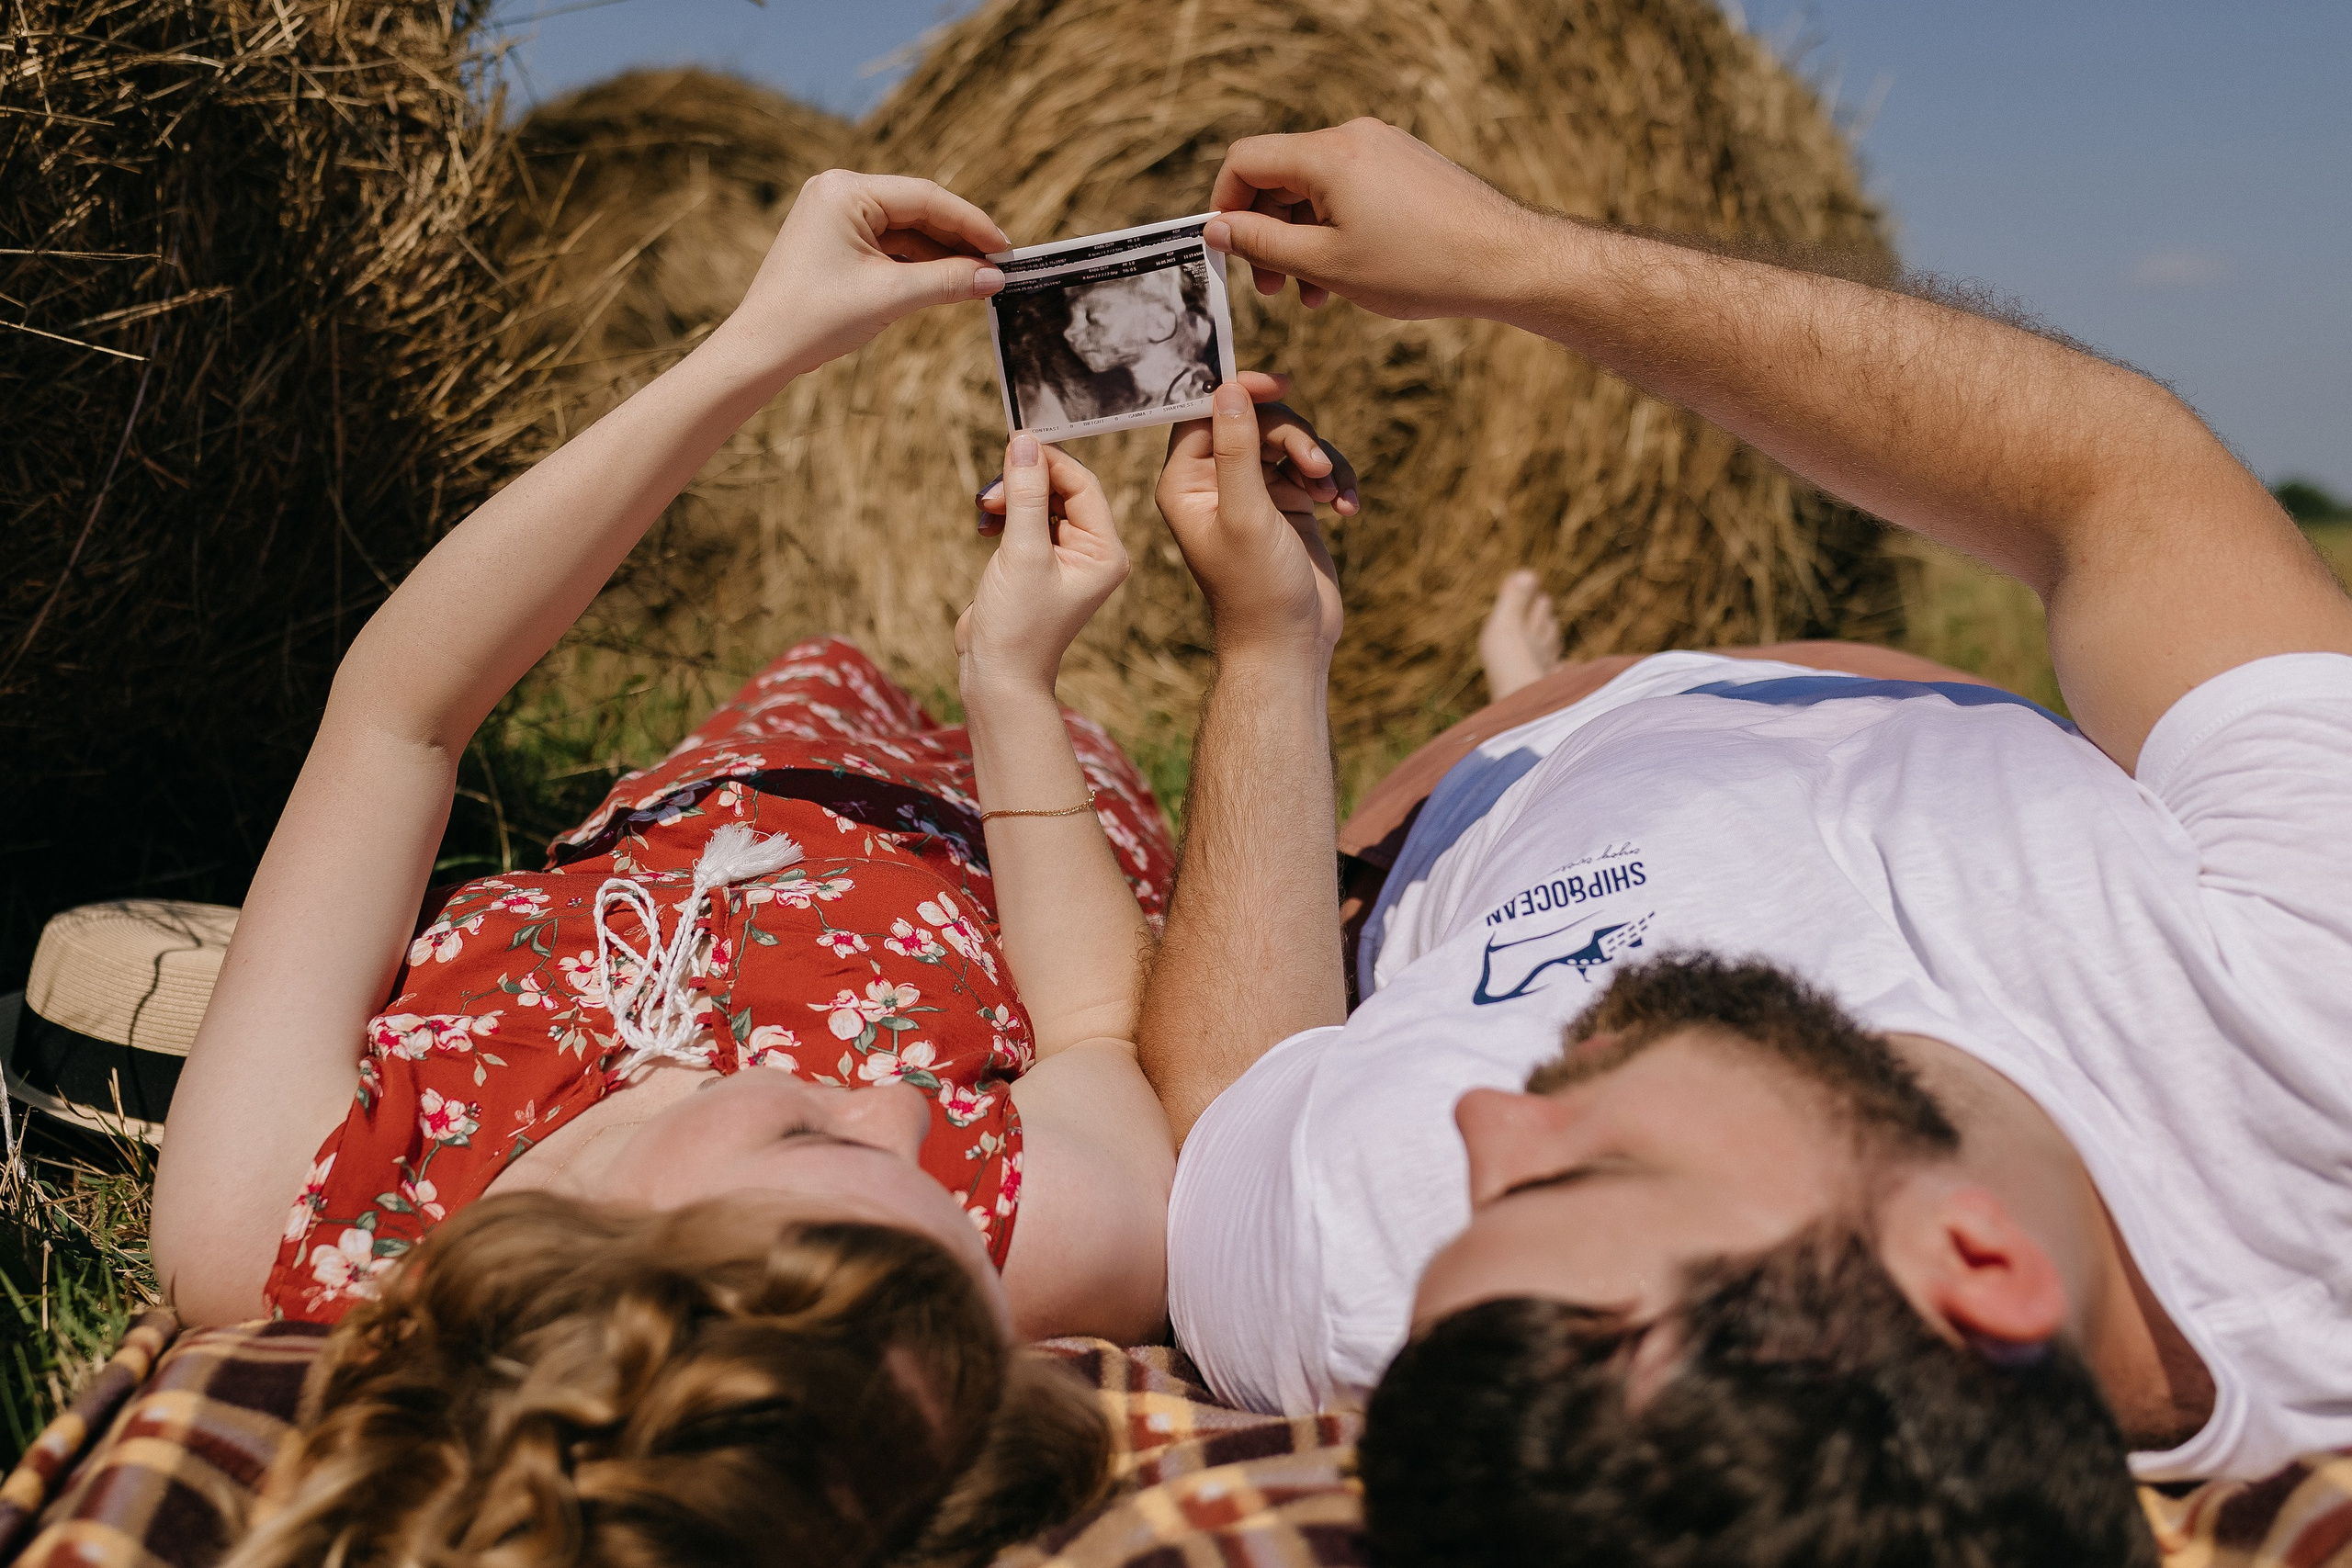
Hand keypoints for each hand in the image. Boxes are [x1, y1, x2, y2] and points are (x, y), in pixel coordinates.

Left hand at [721, 170, 1006, 379]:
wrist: (762, 350)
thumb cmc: (816, 318)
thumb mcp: (891, 297)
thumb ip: (948, 282)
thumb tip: (995, 278)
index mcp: (846, 191)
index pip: (925, 198)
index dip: (971, 223)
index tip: (1005, 248)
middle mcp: (838, 193)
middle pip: (917, 210)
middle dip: (959, 240)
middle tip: (1000, 265)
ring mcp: (834, 216)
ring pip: (905, 231)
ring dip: (941, 255)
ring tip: (980, 278)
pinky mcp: (834, 241)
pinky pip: (888, 246)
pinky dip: (917, 264)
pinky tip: (946, 281)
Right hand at [957, 435, 1129, 694]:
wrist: (997, 675)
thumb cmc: (1017, 624)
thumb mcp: (1022, 552)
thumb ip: (1025, 494)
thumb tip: (1024, 442)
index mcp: (1105, 551)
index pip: (1083, 485)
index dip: (1048, 461)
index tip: (1011, 446)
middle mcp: (1093, 552)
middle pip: (1062, 490)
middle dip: (1024, 483)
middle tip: (989, 492)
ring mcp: (1066, 559)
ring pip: (1042, 503)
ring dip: (1010, 499)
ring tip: (984, 511)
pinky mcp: (1040, 564)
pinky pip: (1028, 521)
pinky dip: (1005, 516)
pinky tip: (985, 527)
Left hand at [1156, 384, 1353, 659]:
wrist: (1289, 644)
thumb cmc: (1257, 588)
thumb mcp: (1246, 512)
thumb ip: (1237, 448)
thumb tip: (1230, 388)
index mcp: (1187, 482)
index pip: (1206, 412)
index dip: (1242, 392)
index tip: (1281, 385)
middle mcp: (1216, 483)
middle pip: (1256, 420)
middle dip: (1293, 436)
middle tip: (1315, 466)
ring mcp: (1256, 492)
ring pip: (1291, 441)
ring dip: (1320, 459)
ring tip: (1333, 495)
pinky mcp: (1290, 505)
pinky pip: (1315, 468)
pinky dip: (1336, 481)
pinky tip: (1347, 508)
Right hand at [1205, 118, 1534, 321]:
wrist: (1504, 260)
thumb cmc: (1418, 266)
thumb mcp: (1325, 263)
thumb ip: (1262, 242)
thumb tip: (1216, 228)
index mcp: (1328, 154)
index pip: (1246, 161)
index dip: (1224, 205)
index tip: (1226, 250)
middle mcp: (1354, 136)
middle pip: (1280, 175)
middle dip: (1265, 231)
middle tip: (1270, 289)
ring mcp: (1383, 147)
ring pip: (1315, 188)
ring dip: (1301, 239)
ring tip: (1312, 294)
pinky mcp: (1404, 165)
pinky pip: (1349, 190)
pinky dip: (1334, 229)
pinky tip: (1345, 274)